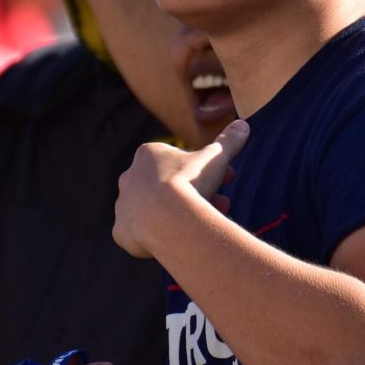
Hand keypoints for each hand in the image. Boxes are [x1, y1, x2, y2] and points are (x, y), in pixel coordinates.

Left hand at [113, 119, 249, 257]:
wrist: (166, 218)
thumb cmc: (190, 182)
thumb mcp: (216, 157)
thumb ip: (228, 141)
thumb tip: (243, 124)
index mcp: (148, 155)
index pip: (181, 162)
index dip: (206, 171)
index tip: (225, 181)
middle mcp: (130, 177)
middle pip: (169, 187)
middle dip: (197, 195)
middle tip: (222, 204)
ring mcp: (123, 205)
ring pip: (156, 211)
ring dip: (178, 215)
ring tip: (203, 225)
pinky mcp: (121, 230)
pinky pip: (139, 234)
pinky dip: (154, 237)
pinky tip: (174, 239)